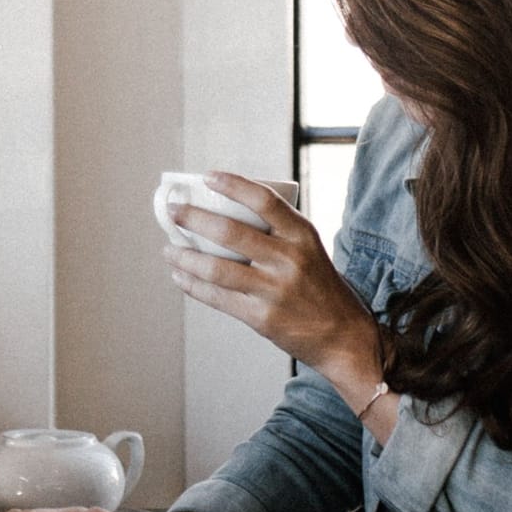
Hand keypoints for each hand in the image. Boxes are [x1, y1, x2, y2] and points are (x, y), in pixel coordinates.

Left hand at [164, 172, 380, 388]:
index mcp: (302, 235)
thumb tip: (226, 213)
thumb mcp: (309, 250)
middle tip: (173, 211)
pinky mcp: (261, 317)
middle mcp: (289, 259)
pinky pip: (217, 297)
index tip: (207, 176)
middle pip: (230, 232)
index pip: (264, 199)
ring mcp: (274, 290)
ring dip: (185, 257)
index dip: (232, 185)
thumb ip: (278, 233)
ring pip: (216, 267)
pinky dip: (193, 285)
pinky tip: (180, 276)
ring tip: (169, 249)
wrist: (343, 335)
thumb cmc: (320, 287)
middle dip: (194, 218)